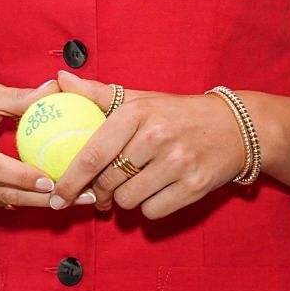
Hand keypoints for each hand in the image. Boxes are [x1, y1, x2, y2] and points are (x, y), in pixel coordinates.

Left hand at [46, 71, 244, 219]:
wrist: (233, 127)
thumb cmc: (176, 113)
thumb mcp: (139, 98)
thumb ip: (97, 94)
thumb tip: (60, 79)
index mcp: (137, 112)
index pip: (93, 153)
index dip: (70, 179)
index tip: (56, 196)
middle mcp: (157, 136)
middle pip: (108, 182)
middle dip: (98, 192)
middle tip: (100, 191)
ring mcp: (178, 163)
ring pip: (128, 200)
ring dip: (124, 199)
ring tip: (131, 186)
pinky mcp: (195, 186)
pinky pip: (152, 211)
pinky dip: (148, 207)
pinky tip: (155, 191)